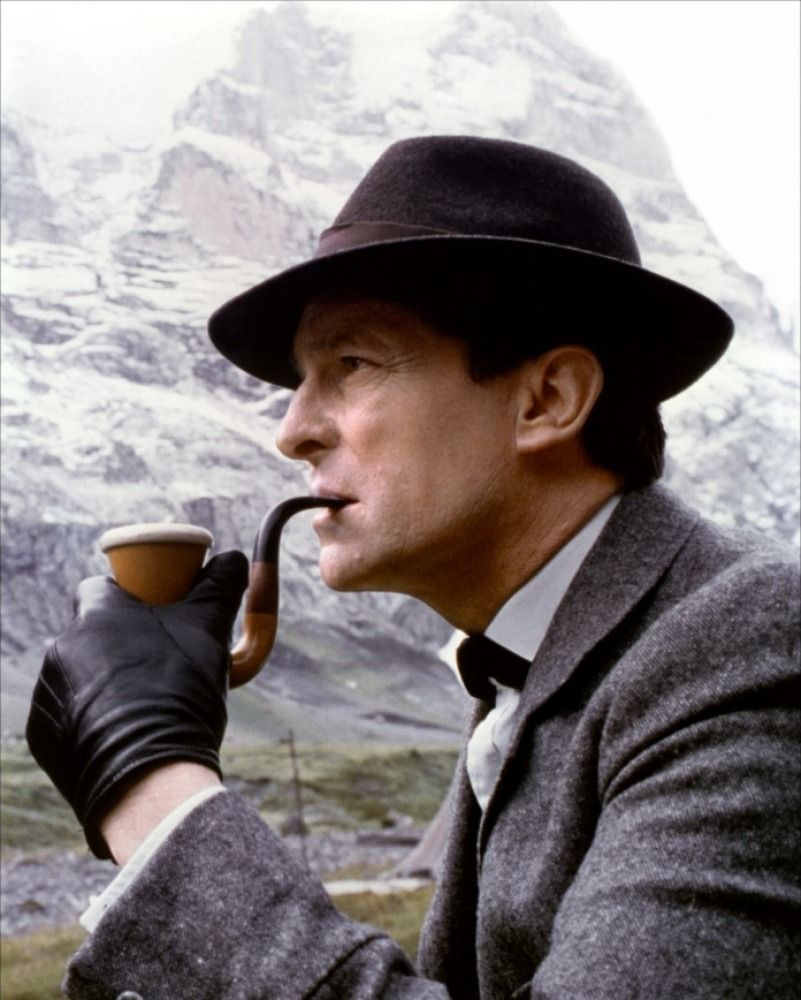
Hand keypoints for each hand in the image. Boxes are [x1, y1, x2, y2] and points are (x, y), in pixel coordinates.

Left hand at [25, 551, 247, 858]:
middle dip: (125, 640)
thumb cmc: (180, 694)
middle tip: (164, 660)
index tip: (161, 612)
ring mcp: (49, 693)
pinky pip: (72, 713)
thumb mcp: (208, 631)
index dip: (133, 595)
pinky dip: (96, 717)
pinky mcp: (45, 735)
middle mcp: (62, 648)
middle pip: (95, 631)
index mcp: (95, 615)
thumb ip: (219, 587)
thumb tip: (235, 556)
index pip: (104, 586)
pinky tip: (127, 732)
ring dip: (109, 679)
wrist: (150, 778)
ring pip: (83, 672)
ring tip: (150, 702)